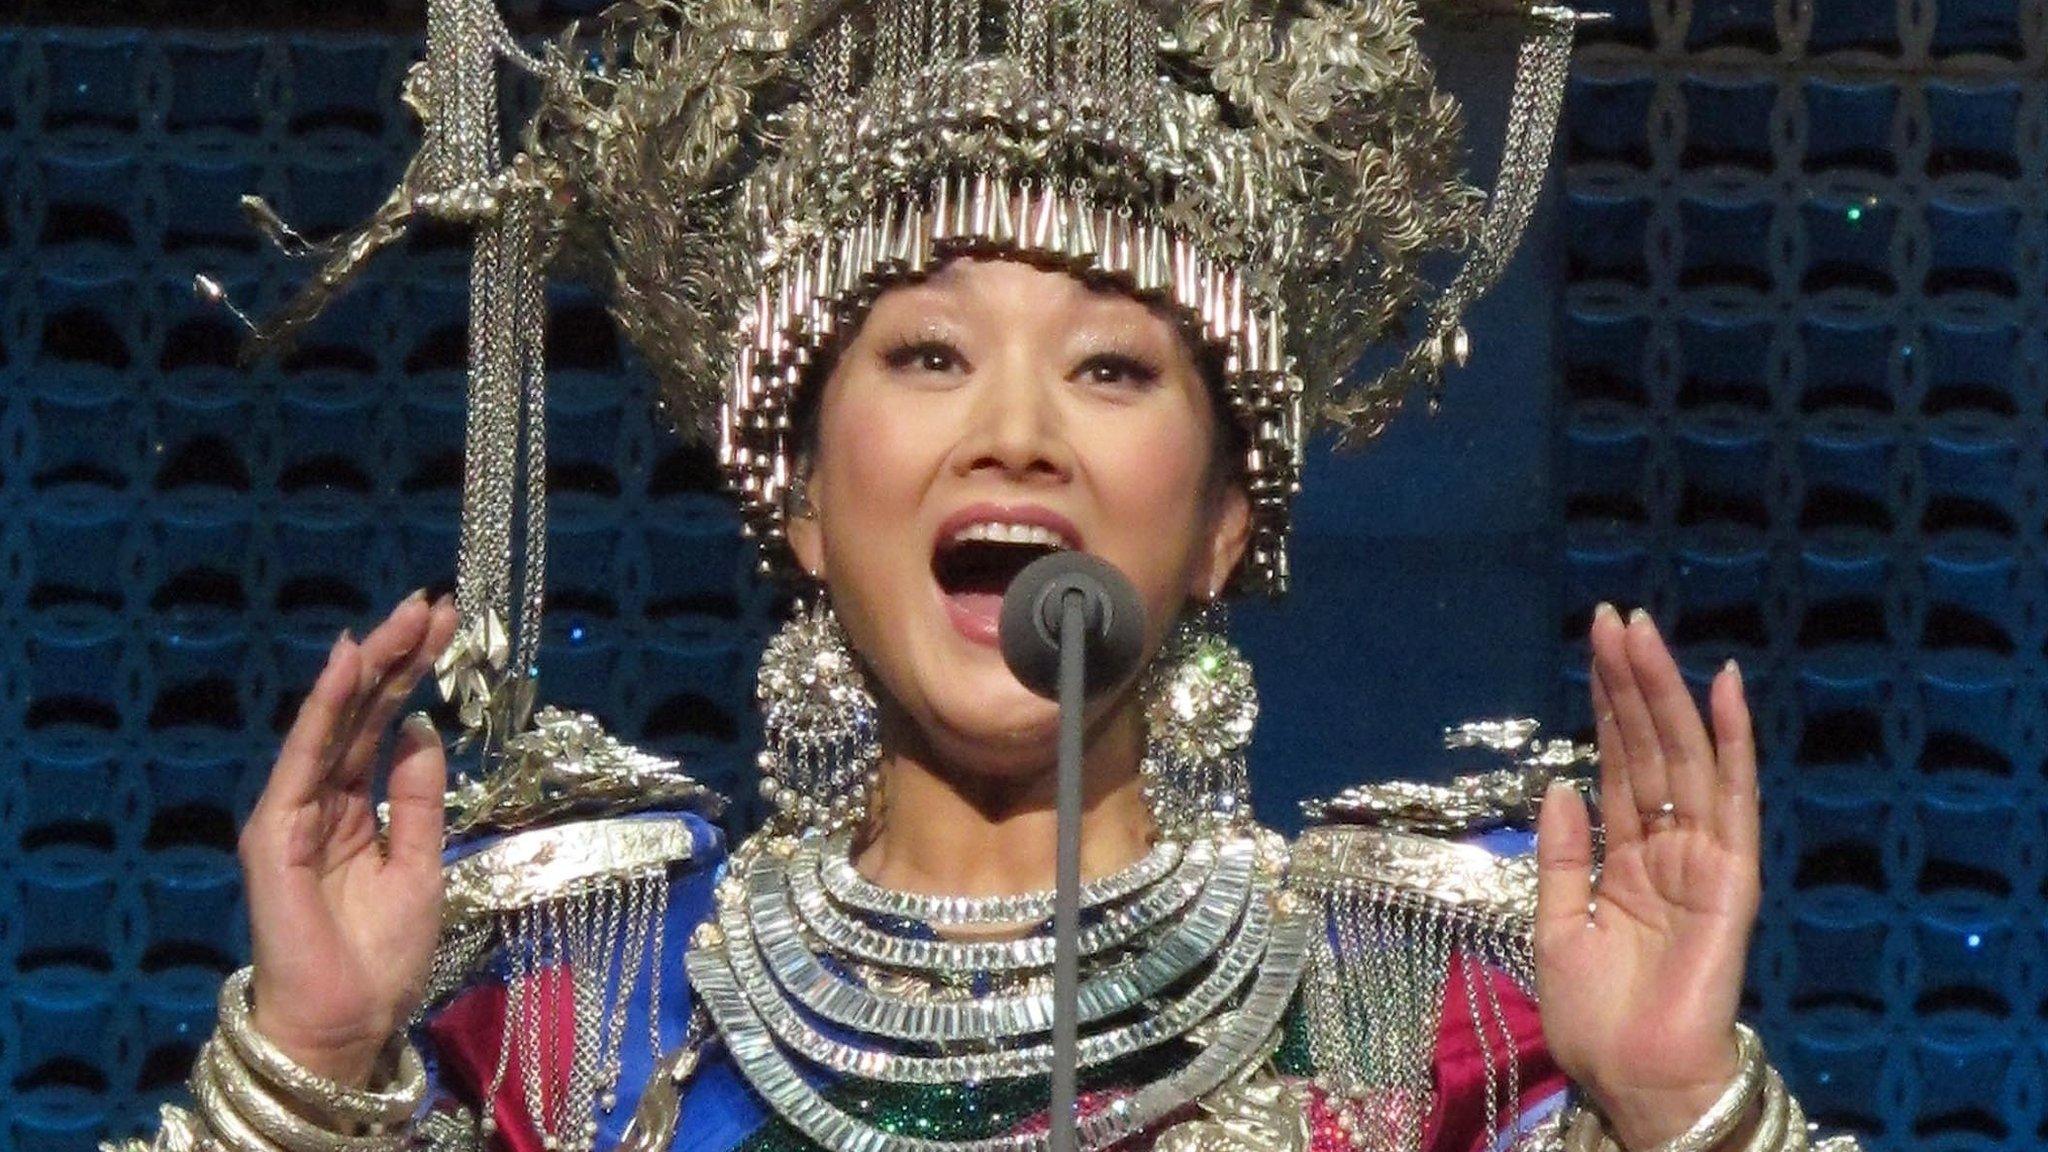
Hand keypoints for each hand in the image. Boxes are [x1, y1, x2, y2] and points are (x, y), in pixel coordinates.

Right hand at [238, 591, 461, 1085]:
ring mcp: (293, 813)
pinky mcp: (277, 832)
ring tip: (405, 617)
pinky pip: (304, 758)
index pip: (383, 727)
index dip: (413, 676)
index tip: (450, 625)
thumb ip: (418, 796)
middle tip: (436, 601)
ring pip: (333, 723)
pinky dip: (326, 709)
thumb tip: (420, 728)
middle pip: (361, 713)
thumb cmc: (381, 957)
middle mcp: (320, 802)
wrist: (347, 1022)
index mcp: (354, 810)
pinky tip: (351, 664)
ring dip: (369, 667)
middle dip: (398, 657)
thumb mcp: (421, 862)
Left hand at [1533, 604, 1761, 1150]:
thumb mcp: (1554, 925)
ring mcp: (1704, 857)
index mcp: (1625, 857)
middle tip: (1614, 615)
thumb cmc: (1595, 1017)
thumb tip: (1562, 783)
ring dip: (1668, 693)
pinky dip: (1733, 742)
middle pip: (1650, 746)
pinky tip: (1726, 689)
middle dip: (1632, 681)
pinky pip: (1735, 799)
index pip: (1618, 763)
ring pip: (1685, 757)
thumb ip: (1562, 854)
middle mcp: (1668, 846)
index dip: (1607, 704)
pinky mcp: (1732, 878)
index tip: (1594, 644)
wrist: (1632, 1079)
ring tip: (1645, 631)